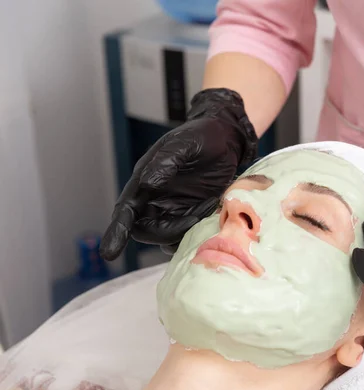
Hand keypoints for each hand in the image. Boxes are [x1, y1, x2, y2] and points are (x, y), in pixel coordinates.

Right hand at [100, 88, 257, 260]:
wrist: (227, 139)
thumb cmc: (202, 136)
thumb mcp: (184, 143)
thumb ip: (165, 162)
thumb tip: (147, 184)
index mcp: (144, 182)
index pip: (125, 212)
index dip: (117, 232)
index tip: (109, 253)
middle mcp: (155, 200)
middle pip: (146, 232)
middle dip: (166, 232)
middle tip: (195, 217)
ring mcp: (175, 210)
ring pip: (169, 238)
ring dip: (185, 232)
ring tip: (208, 208)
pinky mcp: (194, 215)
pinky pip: (189, 235)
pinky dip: (199, 232)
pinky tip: (214, 212)